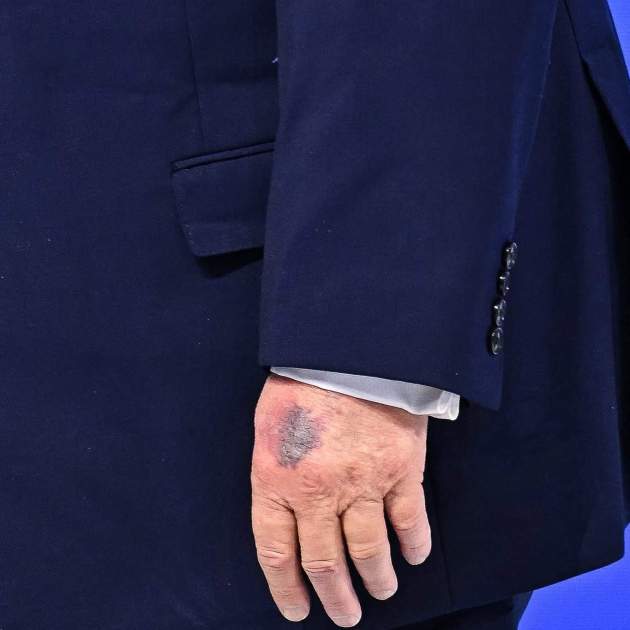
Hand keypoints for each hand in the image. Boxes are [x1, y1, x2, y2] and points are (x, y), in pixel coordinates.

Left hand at [251, 374, 430, 626]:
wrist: (348, 349)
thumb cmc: (301, 383)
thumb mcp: (268, 426)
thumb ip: (274, 470)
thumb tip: (283, 507)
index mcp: (276, 479)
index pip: (276, 552)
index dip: (286, 589)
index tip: (298, 610)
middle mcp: (317, 492)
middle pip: (325, 561)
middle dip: (335, 597)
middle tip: (345, 615)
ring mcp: (362, 483)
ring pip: (368, 550)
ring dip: (375, 579)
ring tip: (379, 592)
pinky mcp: (400, 469)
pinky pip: (409, 520)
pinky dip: (414, 544)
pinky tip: (414, 556)